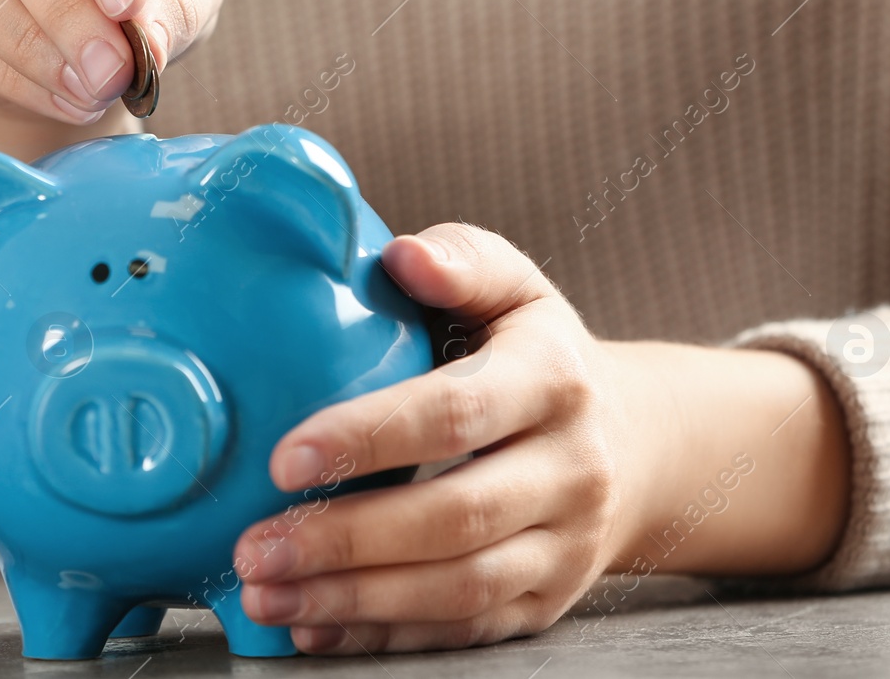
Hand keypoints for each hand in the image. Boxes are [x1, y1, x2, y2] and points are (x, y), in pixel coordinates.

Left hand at [234, 223, 850, 653]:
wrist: (634, 445)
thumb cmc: (538, 354)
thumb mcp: (516, 289)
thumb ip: (461, 260)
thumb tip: (402, 255)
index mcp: (553, 379)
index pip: (456, 413)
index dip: (369, 438)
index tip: (286, 458)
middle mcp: (570, 469)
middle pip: (455, 517)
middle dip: (346, 539)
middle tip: (255, 546)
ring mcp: (563, 546)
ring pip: (457, 589)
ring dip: (353, 598)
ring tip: (264, 592)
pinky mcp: (544, 602)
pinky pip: (460, 630)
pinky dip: (381, 634)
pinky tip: (311, 623)